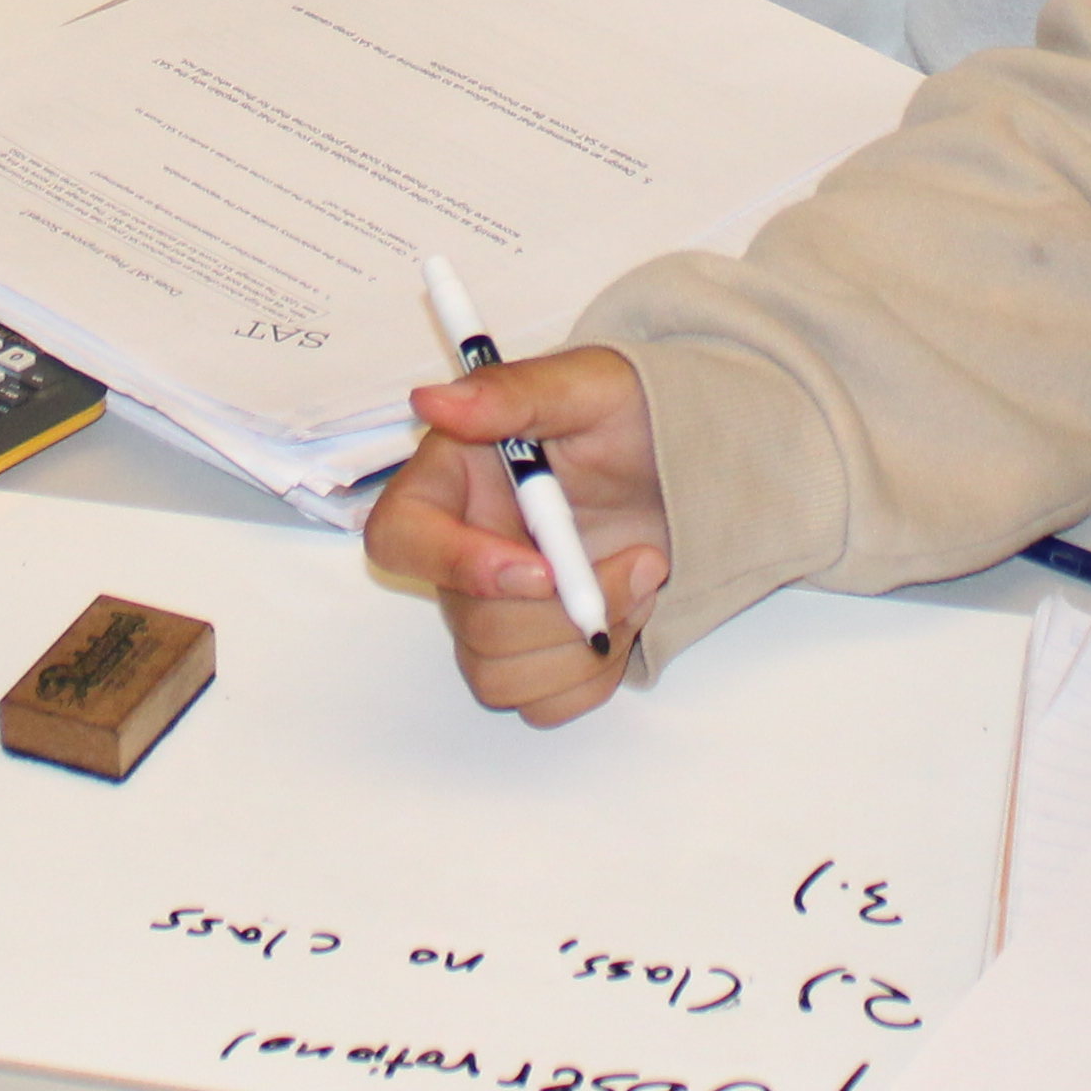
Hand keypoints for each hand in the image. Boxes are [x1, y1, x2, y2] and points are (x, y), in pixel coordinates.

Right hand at [360, 342, 670, 727]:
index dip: (455, 565)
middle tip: (641, 558)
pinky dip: (595, 674)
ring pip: (500, 675)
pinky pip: (544, 704)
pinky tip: (627, 616)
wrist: (691, 466)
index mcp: (452, 484)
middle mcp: (462, 554)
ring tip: (641, 577)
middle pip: (469, 625)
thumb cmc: (634, 415)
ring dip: (585, 644)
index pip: (399, 538)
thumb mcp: (588, 386)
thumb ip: (513, 394)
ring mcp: (498, 611)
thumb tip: (433, 399)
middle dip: (564, 609)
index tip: (540, 567)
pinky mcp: (538, 652)